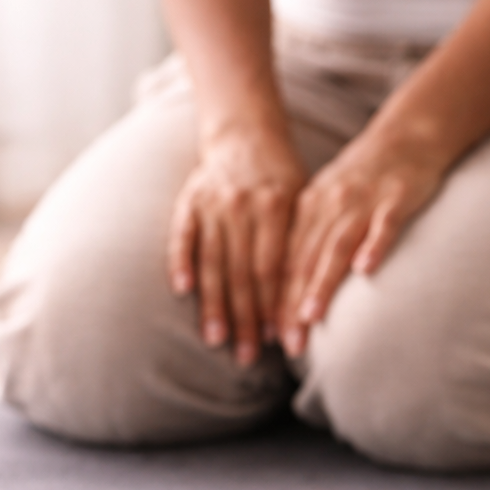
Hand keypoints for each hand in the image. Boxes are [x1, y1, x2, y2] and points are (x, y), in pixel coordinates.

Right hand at [169, 127, 305, 364]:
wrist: (245, 134)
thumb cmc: (282, 178)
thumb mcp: (302, 200)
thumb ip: (302, 243)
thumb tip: (309, 300)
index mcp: (277, 206)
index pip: (274, 268)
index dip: (275, 306)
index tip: (278, 339)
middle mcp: (244, 206)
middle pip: (244, 272)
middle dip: (246, 318)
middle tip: (248, 355)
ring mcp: (213, 203)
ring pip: (214, 262)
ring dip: (214, 305)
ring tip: (217, 340)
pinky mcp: (189, 201)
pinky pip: (183, 236)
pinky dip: (181, 263)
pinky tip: (183, 292)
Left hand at [279, 130, 445, 357]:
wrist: (406, 136)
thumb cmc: (365, 179)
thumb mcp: (328, 204)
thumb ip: (312, 242)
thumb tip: (291, 290)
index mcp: (308, 209)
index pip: (287, 262)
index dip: (278, 300)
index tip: (273, 336)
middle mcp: (329, 205)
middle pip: (306, 260)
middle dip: (294, 304)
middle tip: (289, 343)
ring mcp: (363, 201)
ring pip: (337, 245)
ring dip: (323, 282)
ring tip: (312, 315)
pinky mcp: (396, 197)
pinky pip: (384, 224)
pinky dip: (373, 245)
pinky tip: (366, 269)